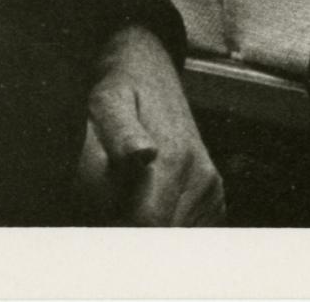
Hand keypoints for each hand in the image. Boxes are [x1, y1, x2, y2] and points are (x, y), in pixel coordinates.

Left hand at [77, 25, 224, 224]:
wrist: (149, 70)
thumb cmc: (119, 90)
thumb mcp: (109, 102)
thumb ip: (122, 135)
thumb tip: (143, 155)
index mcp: (174, 159)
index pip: (147, 225)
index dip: (116, 233)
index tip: (96, 224)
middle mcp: (201, 177)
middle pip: (163, 237)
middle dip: (129, 234)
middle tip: (104, 214)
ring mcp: (211, 188)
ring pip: (178, 239)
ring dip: (148, 233)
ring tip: (122, 208)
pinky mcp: (213, 195)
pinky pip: (191, 232)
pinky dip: (166, 230)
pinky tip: (144, 208)